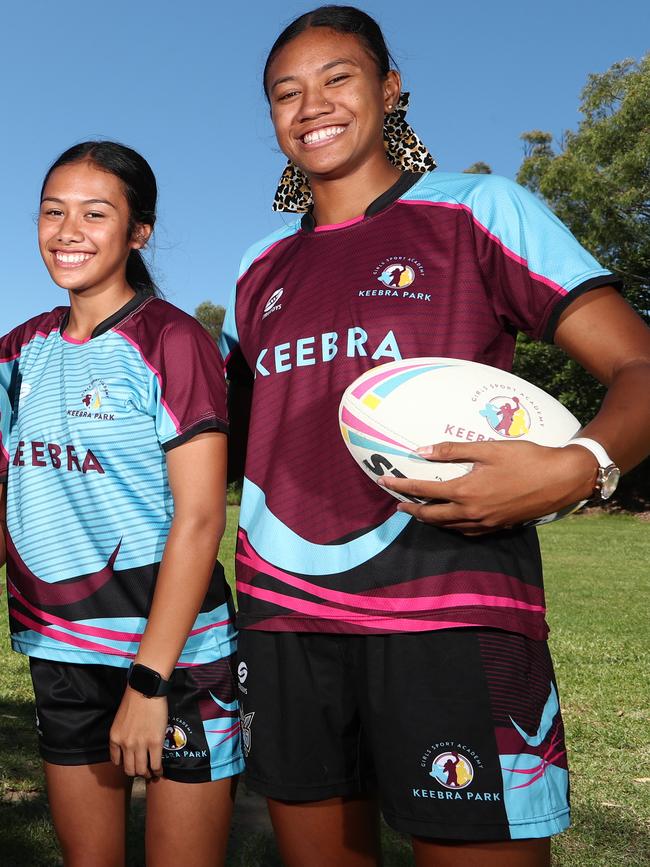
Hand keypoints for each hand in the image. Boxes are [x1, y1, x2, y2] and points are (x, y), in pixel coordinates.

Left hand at [109, 686, 167, 777]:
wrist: (146, 690)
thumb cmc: (134, 700)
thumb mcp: (120, 720)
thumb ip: (122, 735)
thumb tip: (130, 746)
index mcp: (115, 738)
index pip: (117, 761)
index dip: (125, 766)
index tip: (132, 765)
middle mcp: (126, 745)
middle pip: (130, 769)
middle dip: (136, 773)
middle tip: (143, 772)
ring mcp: (140, 745)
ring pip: (142, 770)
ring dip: (147, 774)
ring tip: (152, 773)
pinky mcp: (155, 742)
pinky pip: (156, 764)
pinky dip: (158, 770)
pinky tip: (160, 771)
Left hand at [378, 441, 597, 534]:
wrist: (562, 479)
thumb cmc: (526, 458)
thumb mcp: (488, 449)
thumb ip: (453, 451)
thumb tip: (421, 451)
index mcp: (466, 491)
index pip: (424, 492)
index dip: (402, 487)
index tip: (385, 482)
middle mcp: (472, 512)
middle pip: (432, 516)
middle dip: (411, 510)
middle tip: (397, 504)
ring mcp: (486, 523)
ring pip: (449, 526)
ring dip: (430, 520)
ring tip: (419, 512)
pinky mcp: (499, 526)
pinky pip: (467, 531)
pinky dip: (452, 527)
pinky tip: (451, 521)